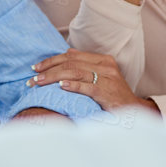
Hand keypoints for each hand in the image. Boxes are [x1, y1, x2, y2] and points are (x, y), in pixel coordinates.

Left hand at [31, 49, 157, 114]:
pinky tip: (60, 86)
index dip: (51, 60)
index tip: (36, 68)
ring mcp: (107, 78)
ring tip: (39, 82)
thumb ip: (85, 66)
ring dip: (53, 77)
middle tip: (32, 77)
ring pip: (75, 72)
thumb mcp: (101, 77)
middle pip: (70, 62)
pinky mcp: (107, 92)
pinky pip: (87, 86)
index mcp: (102, 59)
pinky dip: (72, 85)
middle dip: (48, 69)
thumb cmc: (113, 95)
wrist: (133, 111)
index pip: (71, 56)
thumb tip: (66, 56)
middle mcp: (105, 66)